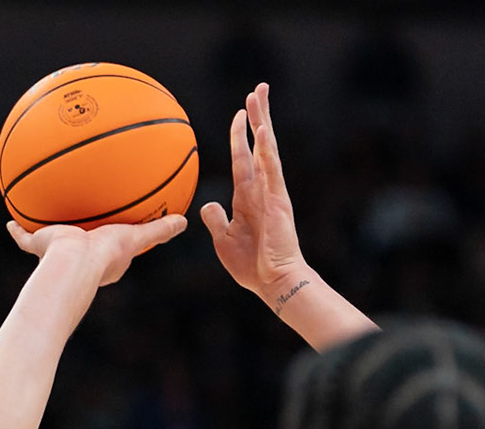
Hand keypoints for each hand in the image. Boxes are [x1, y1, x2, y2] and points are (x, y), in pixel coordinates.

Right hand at [6, 215, 186, 286]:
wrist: (74, 261)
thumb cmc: (107, 253)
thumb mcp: (138, 238)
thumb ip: (160, 230)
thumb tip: (185, 222)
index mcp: (102, 259)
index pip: (110, 250)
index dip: (113, 241)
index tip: (116, 232)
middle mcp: (78, 257)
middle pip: (79, 244)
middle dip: (79, 237)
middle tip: (80, 224)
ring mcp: (56, 253)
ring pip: (49, 241)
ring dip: (45, 234)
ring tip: (42, 219)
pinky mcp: (38, 246)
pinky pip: (24, 238)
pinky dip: (17, 231)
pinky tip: (10, 222)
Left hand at [201, 83, 306, 302]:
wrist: (273, 281)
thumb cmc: (251, 265)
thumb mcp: (223, 239)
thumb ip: (216, 219)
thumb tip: (207, 204)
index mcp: (247, 195)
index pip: (243, 157)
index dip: (241, 134)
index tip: (240, 113)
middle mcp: (260, 187)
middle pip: (259, 143)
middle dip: (257, 115)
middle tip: (257, 90)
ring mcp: (271, 191)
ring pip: (266, 147)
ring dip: (262, 120)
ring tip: (259, 95)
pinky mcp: (278, 199)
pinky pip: (271, 169)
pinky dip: (267, 148)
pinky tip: (263, 128)